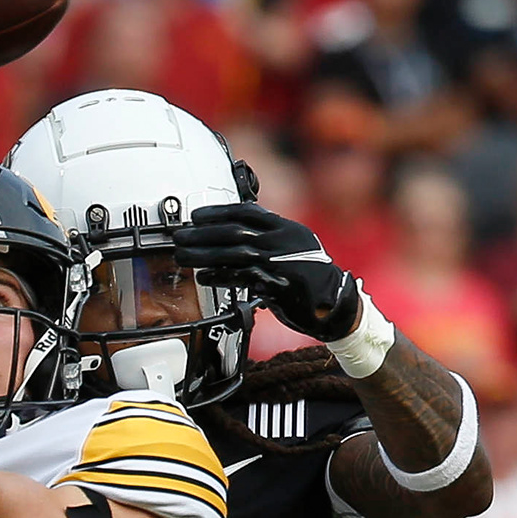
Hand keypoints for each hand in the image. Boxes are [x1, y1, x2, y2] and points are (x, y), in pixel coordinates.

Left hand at [172, 201, 362, 340]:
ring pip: (234, 253)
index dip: (219, 212)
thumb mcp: (293, 248)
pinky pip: (241, 278)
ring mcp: (279, 263)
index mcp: (286, 229)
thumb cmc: (311, 278)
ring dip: (204, 254)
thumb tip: (236, 235)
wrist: (336, 306)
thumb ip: (268, 239)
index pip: (248, 212)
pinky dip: (219, 276)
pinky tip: (204, 276)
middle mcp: (282, 241)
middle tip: (180, 236)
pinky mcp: (275, 286)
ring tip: (183, 255)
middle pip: (235, 231)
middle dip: (203, 233)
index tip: (197, 215)